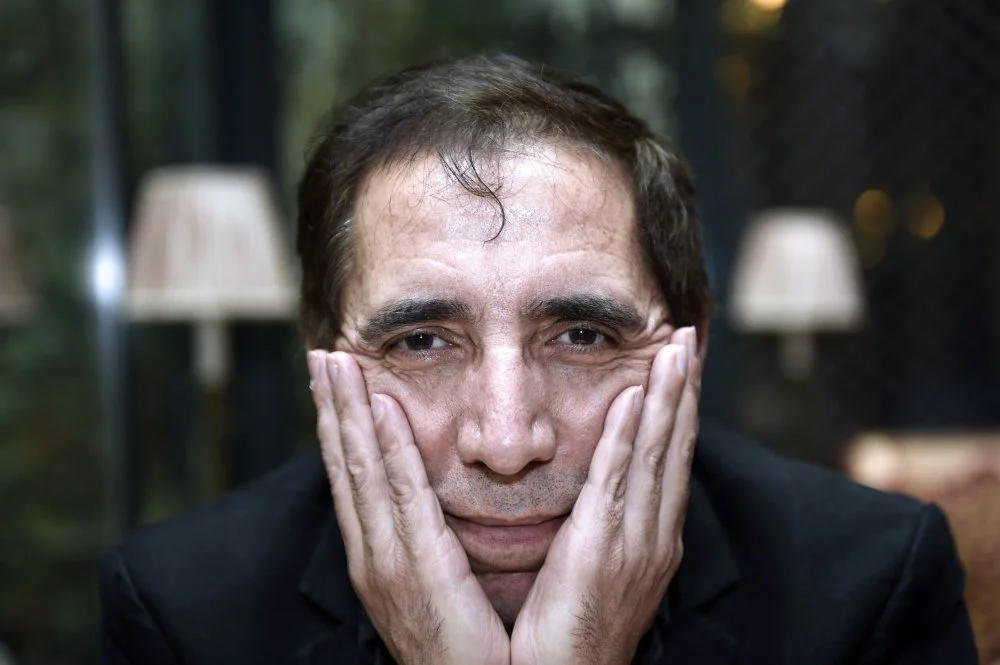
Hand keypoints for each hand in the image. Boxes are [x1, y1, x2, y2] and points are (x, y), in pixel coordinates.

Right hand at [307, 351, 509, 664]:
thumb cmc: (467, 648)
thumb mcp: (440, 588)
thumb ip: (432, 545)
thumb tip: (435, 508)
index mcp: (377, 557)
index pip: (352, 478)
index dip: (339, 427)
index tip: (335, 384)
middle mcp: (371, 553)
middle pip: (345, 464)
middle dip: (331, 407)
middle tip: (322, 354)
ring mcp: (384, 559)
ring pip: (360, 468)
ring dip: (346, 412)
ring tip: (335, 364)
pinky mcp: (413, 566)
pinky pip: (399, 492)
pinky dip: (383, 447)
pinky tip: (377, 408)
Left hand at [509, 327, 700, 664]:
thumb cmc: (572, 635)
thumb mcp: (598, 575)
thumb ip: (602, 532)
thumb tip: (596, 499)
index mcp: (653, 541)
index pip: (668, 461)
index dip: (676, 411)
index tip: (678, 367)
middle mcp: (655, 535)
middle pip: (672, 448)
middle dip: (681, 390)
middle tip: (683, 338)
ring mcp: (636, 541)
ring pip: (654, 453)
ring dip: (666, 397)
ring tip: (672, 349)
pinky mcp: (603, 546)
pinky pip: (617, 478)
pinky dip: (629, 434)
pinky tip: (634, 397)